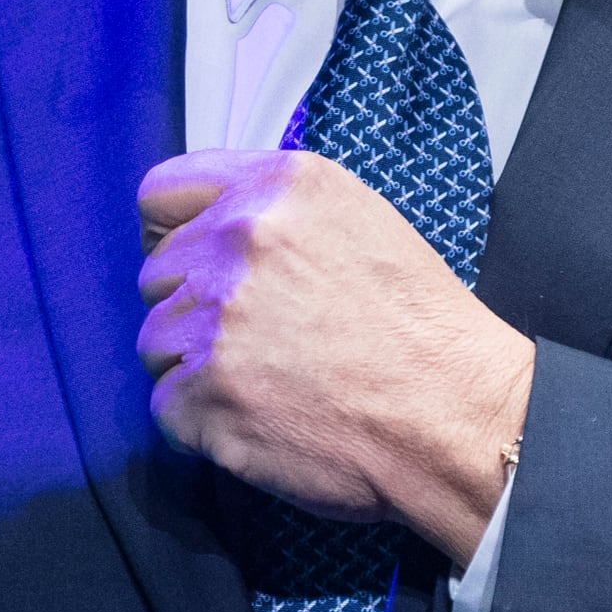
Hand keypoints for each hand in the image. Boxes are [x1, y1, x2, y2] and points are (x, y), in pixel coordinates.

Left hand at [133, 149, 534, 565]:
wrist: (455, 418)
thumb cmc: (420, 329)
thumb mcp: (360, 221)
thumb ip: (277, 211)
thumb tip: (209, 230)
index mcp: (277, 189)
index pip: (161, 196)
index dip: (174, 234)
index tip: (194, 264)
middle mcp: (238, 243)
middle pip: (156, 276)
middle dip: (193, 308)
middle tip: (260, 339)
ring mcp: (216, 321)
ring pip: (155, 343)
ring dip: (195, 367)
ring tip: (268, 382)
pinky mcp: (205, 395)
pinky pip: (166, 405)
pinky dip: (203, 422)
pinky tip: (261, 419)